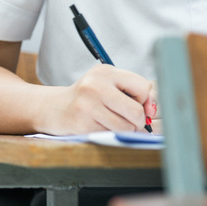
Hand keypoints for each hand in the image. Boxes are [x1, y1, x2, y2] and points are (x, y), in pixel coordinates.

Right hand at [37, 64, 156, 134]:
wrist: (53, 107)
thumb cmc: (88, 98)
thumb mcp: (107, 85)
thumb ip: (132, 92)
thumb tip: (153, 111)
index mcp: (105, 72)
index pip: (143, 87)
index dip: (144, 101)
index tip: (136, 105)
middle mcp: (95, 85)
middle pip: (136, 111)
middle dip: (137, 121)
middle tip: (128, 120)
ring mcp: (87, 104)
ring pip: (125, 126)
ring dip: (123, 129)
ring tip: (110, 122)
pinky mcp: (81, 122)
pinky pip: (110, 134)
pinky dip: (107, 133)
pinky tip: (96, 125)